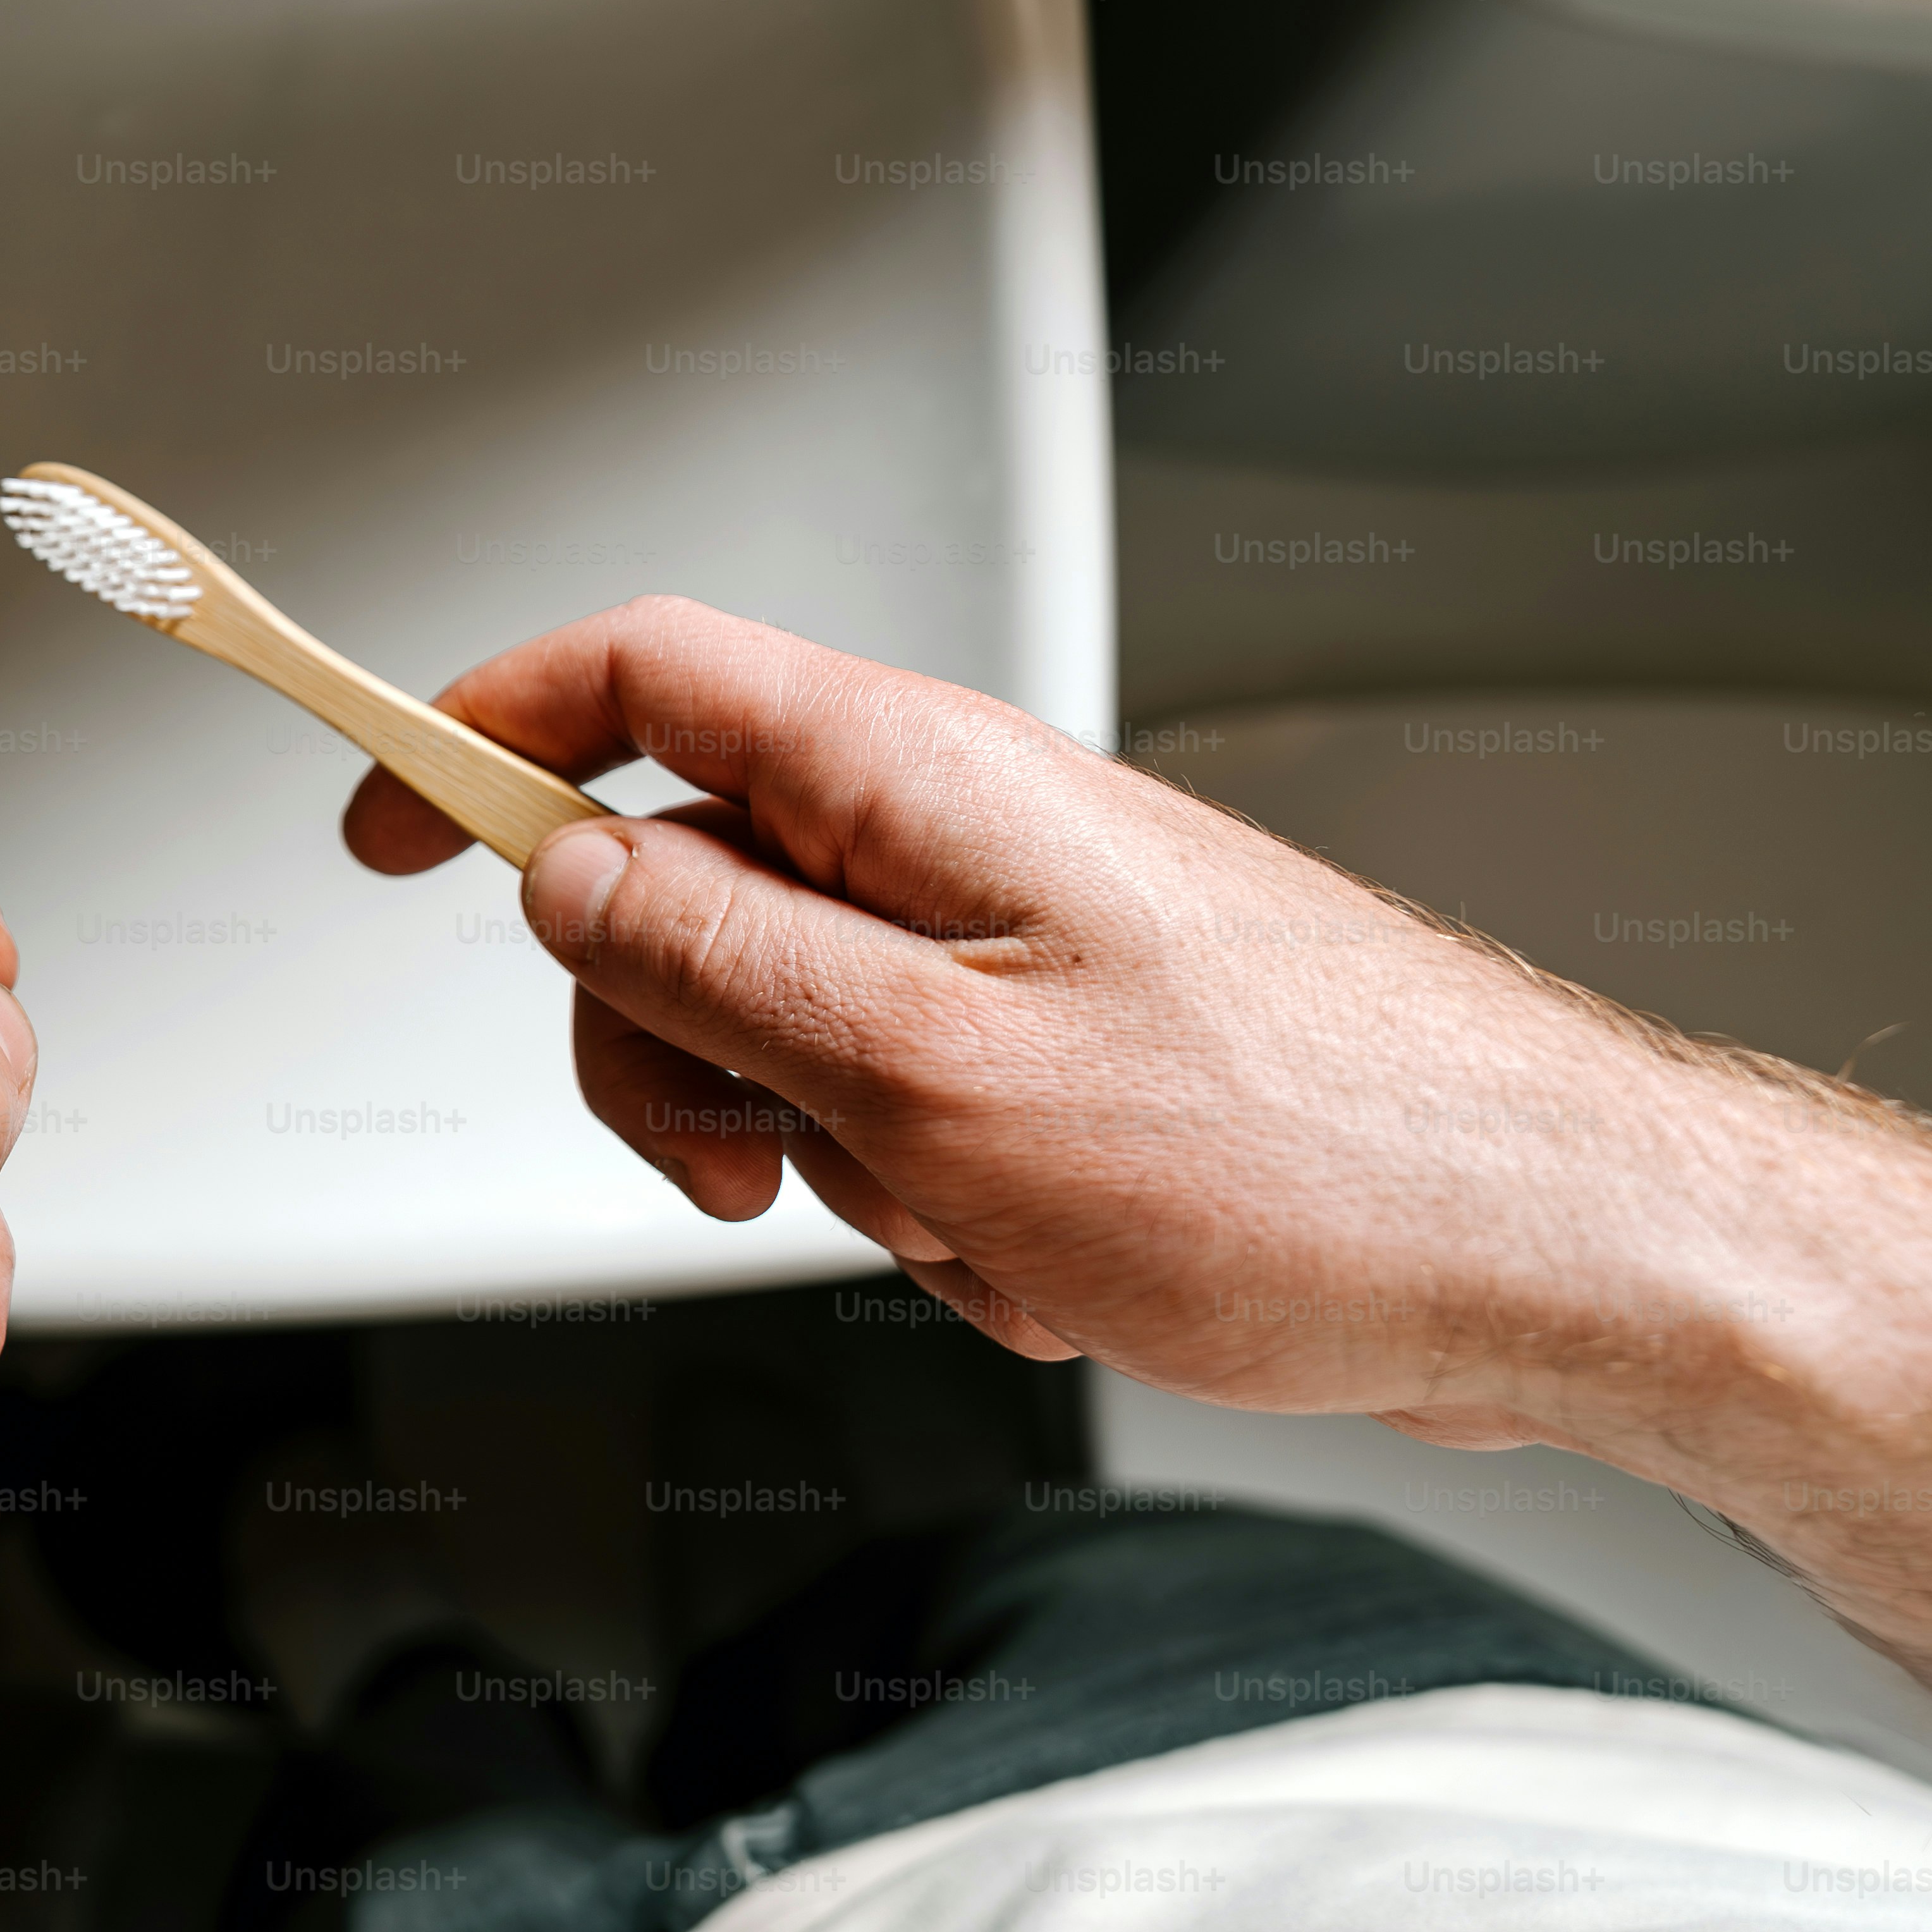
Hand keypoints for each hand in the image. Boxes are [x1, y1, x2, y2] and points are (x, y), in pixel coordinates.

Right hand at [346, 598, 1931, 1711]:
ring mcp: (1009, 941)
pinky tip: (1041, 1250)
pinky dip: (928, 1204)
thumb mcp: (936, 1077)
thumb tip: (561, 866)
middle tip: (724, 1159)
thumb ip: (715, 961)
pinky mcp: (1059, 1046)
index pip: (635, 674)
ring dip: (818, 1152)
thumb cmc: (1317, 1160)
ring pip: (778, 1020)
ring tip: (961, 1220)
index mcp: (918, 778)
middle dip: (660, 1038)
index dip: (478, 729)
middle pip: (677, 873)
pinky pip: (895, 1109)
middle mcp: (958, 833)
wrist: (1554, 1257)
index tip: (377, 817)